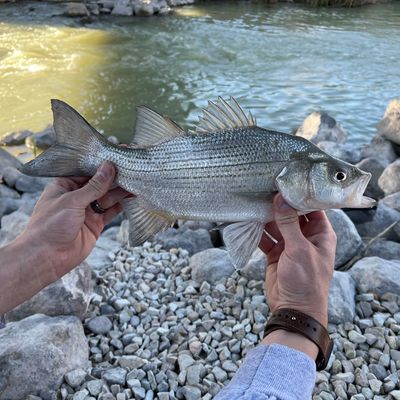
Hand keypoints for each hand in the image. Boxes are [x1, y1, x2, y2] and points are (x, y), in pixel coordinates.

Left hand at [20, 161, 129, 278]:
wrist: (47, 258)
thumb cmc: (50, 226)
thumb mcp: (72, 201)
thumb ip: (94, 186)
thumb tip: (109, 167)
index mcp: (65, 185)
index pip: (86, 170)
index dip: (102, 163)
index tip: (118, 155)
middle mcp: (77, 196)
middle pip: (99, 183)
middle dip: (114, 176)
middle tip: (132, 167)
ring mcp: (87, 210)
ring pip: (107, 196)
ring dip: (121, 190)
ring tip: (136, 180)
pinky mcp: (96, 224)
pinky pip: (111, 211)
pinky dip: (122, 205)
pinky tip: (132, 196)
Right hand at [259, 194, 335, 326]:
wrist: (294, 310)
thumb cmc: (306, 280)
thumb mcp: (299, 250)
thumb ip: (289, 224)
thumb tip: (281, 199)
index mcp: (320, 233)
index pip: (312, 208)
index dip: (299, 195)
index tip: (285, 182)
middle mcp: (305, 237)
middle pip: (291, 214)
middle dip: (278, 205)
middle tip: (263, 189)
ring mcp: (289, 245)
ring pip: (276, 225)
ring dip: (265, 217)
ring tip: (252, 203)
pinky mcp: (275, 254)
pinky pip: (265, 238)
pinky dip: (257, 231)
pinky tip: (247, 221)